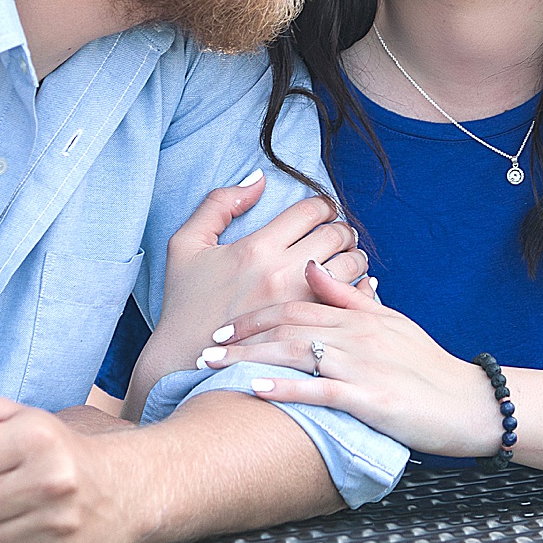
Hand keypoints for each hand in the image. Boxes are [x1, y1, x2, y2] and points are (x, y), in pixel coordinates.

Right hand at [127, 179, 371, 408]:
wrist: (185, 363)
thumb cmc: (184, 304)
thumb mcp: (186, 245)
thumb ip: (219, 204)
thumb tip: (258, 179)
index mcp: (257, 247)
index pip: (311, 210)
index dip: (323, 205)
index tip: (322, 212)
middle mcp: (282, 273)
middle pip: (337, 234)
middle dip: (342, 229)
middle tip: (338, 235)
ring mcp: (300, 304)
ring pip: (351, 265)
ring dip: (354, 257)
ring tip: (345, 259)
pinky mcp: (311, 331)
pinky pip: (351, 300)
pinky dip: (359, 289)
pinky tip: (349, 288)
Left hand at [221, 264, 504, 458]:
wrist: (468, 402)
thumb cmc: (427, 368)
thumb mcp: (390, 324)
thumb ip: (349, 298)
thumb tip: (312, 268)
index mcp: (360, 316)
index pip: (297, 305)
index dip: (255, 314)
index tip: (222, 327)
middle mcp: (357, 335)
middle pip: (287, 325)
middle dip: (242, 335)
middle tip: (205, 346)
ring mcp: (363, 366)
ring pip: (297, 353)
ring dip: (251, 358)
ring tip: (216, 366)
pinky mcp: (372, 399)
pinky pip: (322, 391)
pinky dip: (288, 389)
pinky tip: (257, 390)